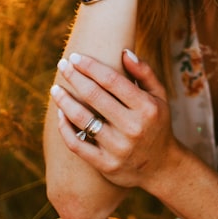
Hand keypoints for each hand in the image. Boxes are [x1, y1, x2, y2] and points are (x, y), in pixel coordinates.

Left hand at [51, 50, 180, 190]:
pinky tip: (60, 114)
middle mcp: (133, 127)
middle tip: (62, 64)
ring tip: (55, 89)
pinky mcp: (106, 165)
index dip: (90, 66)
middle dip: (74, 76)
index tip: (75, 57)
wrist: (162, 167)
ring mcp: (118, 148)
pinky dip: (65, 128)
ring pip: (82, 119)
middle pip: (94, 96)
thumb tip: (124, 51)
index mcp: (146, 107)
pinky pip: (77, 144)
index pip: (111, 80)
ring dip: (64, 101)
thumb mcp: (159, 97)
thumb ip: (144, 72)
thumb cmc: (156, 124)